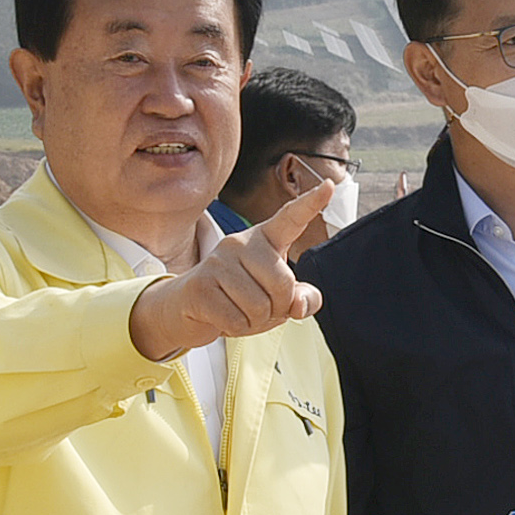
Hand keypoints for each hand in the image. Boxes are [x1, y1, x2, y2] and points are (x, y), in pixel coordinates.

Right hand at [128, 183, 332, 360]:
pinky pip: (237, 320)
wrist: (186, 307)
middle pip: (283, 283)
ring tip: (238, 312)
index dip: (310, 203)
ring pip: (260, 306)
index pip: (290, 218)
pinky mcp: (201, 287)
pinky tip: (224, 318)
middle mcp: (239, 243)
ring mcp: (217, 263)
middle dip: (278, 308)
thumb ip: (300, 299)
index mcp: (263, 239)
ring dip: (255, 321)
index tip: (329, 186)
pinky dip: (236, 328)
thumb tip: (300, 304)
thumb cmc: (237, 299)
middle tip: (258, 308)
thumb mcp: (275, 299)